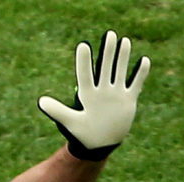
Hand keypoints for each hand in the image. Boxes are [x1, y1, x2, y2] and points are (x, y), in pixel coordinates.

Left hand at [39, 32, 149, 160]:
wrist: (98, 146)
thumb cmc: (82, 135)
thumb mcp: (70, 122)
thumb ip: (57, 110)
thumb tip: (40, 101)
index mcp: (87, 95)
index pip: (85, 74)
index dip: (84, 61)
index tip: (83, 45)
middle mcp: (102, 91)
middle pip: (105, 67)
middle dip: (107, 52)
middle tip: (109, 34)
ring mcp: (116, 94)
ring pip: (120, 71)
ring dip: (122, 57)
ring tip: (124, 40)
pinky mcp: (128, 100)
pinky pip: (136, 83)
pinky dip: (140, 73)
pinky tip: (143, 60)